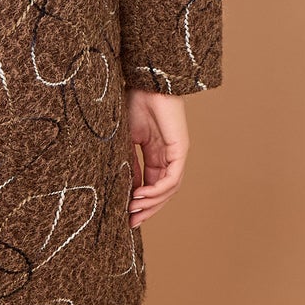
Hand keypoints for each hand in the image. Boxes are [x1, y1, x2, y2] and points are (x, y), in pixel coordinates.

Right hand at [125, 89, 189, 228]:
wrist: (144, 81)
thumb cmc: (133, 103)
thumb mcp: (125, 141)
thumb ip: (129, 165)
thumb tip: (127, 190)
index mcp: (156, 154)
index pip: (151, 185)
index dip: (140, 202)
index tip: (125, 216)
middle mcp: (169, 156)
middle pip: (163, 192)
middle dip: (148, 209)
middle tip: (131, 223)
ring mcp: (176, 153)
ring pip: (169, 189)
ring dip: (151, 202)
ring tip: (133, 208)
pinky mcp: (180, 149)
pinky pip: (172, 178)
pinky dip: (157, 190)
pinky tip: (141, 195)